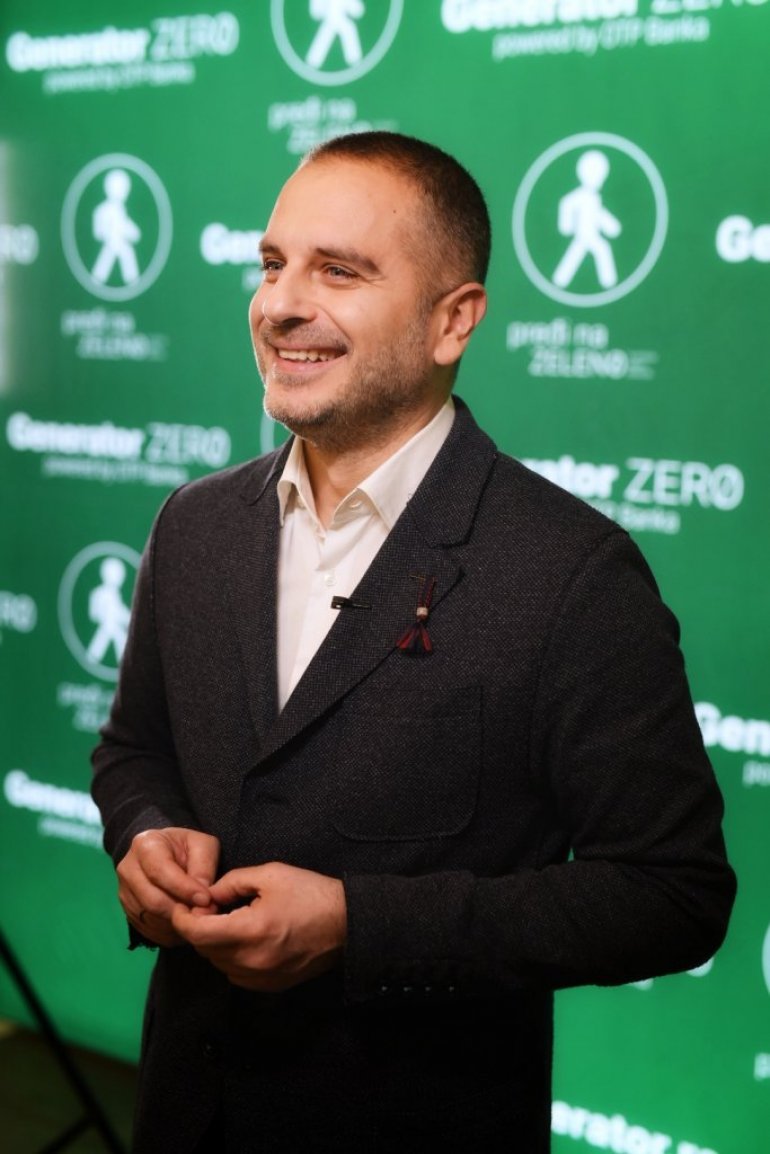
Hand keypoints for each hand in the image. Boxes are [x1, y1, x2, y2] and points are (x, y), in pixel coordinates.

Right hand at [117, 827, 219, 947]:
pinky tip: (184, 925)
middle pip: (152, 900)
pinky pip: (148, 930)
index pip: (160, 872)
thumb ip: (204, 868)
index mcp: (145, 845)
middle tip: (204, 913)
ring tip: (197, 918)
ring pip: (150, 918)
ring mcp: (124, 893)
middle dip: (181, 910)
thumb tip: (203, 898)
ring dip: (176, 924)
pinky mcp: (127, 912)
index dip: (184, 889)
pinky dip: (169, 933)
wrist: (167, 854)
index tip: (206, 899)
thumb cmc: (186, 848)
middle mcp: (128, 869)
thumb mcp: (202, 845)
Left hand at [171, 861, 346, 990]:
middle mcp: (251, 961)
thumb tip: (208, 895)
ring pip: (218, 964)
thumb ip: (232, 882)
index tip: (186, 905)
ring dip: (216, 944)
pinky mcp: (269, 986)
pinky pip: (236, 974)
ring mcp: (260, 978)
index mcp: (250, 930)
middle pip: (204, 950)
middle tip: (211, 908)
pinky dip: (232, 958)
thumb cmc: (310, 893)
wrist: (346, 923)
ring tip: (230, 922)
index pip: (197, 934)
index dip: (184, 918)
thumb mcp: (270, 875)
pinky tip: (246, 939)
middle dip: (200, 928)